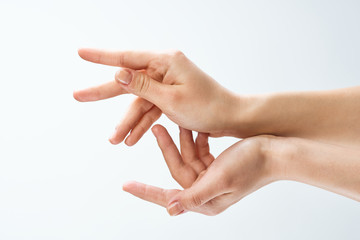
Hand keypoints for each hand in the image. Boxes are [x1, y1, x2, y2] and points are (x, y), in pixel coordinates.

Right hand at [73, 49, 241, 145]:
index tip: (80, 52)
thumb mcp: (171, 99)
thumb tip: (117, 73)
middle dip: (104, 93)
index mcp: (166, 62)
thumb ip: (142, 87)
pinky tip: (132, 139)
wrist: (231, 118)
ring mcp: (167, 83)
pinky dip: (143, 123)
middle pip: (128, 81)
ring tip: (114, 140)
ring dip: (128, 121)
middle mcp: (165, 69)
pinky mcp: (171, 96)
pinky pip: (151, 109)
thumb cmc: (207, 107)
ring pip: (139, 102)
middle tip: (78, 96)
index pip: (127, 58)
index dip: (101, 57)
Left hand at [123, 124, 276, 215]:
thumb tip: (170, 210)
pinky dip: (195, 139)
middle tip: (157, 128)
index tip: (126, 185)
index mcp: (205, 201)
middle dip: (168, 148)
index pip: (169, 196)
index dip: (146, 191)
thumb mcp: (221, 180)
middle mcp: (205, 191)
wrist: (275, 151)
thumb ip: (194, 196)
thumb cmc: (252, 165)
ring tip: (171, 120)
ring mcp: (210, 177)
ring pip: (187, 157)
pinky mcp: (216, 165)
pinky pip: (198, 151)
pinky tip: (192, 126)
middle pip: (178, 169)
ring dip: (181, 139)